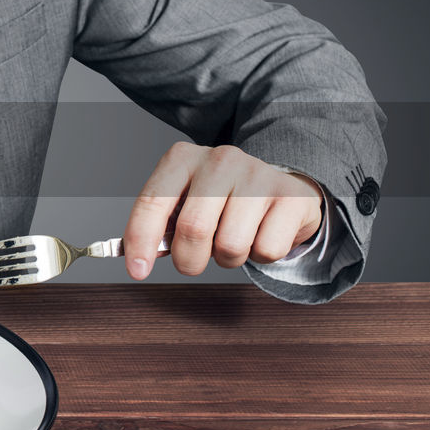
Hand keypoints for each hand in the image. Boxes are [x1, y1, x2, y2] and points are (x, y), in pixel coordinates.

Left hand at [122, 143, 323, 279]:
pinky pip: (267, 250)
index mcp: (183, 158)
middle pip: (193, 229)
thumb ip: (160, 226)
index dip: (140, 240)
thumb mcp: (184, 202)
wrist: (279, 185)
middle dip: (189, 260)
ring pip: (231, 245)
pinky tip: (261, 234)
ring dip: (227, 259)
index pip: (153, 202)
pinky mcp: (291, 196)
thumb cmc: (221, 200)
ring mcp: (258, 175)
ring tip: (232, 239)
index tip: (137, 271)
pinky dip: (260, 256)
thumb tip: (140, 260)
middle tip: (194, 260)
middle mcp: (220, 159)